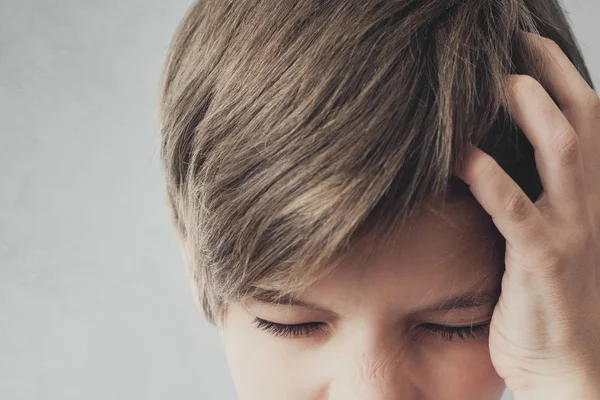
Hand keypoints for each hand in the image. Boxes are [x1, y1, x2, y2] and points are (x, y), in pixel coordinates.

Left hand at [456, 31, 599, 397]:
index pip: (589, 122)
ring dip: (531, 109)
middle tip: (514, 43)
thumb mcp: (551, 239)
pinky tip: (459, 155)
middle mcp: (591, 205)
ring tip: (495, 81)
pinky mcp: (542, 261)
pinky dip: (488, 177)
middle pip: (583, 121)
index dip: (563, 78)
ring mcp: (572, 231)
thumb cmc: (549, 302)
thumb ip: (534, 198)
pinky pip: (515, 208)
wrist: (570, 368)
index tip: (531, 48)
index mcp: (592, 198)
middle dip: (552, 75)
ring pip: (562, 151)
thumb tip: (490, 159)